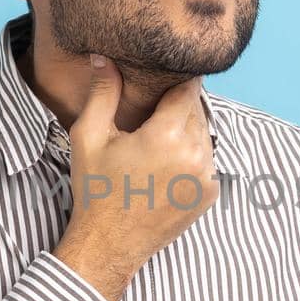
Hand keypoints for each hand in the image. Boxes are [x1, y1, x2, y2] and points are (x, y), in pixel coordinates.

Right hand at [51, 54, 220, 300]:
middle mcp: (195, 154)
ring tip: (156, 143)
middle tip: (152, 115)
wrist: (108, 244)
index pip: (188, 88)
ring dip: (186, 132)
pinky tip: (165, 167)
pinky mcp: (209, 195)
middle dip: (178, 108)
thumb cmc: (96, 190)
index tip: (164, 80)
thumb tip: (103, 56)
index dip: (176, 81)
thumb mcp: (90, 136)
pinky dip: (192, 157)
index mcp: (168, 135)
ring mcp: (206, 177)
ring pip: (204, 135)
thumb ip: (103, 92)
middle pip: (197, 111)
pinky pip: (207, 161)